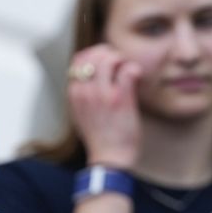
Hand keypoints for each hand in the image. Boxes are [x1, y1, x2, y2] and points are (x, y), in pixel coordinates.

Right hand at [67, 44, 141, 169]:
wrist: (109, 158)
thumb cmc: (100, 138)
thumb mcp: (81, 113)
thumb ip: (84, 94)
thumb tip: (93, 77)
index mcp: (73, 93)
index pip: (78, 59)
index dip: (94, 54)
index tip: (107, 60)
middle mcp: (84, 90)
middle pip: (94, 55)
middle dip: (110, 53)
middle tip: (122, 62)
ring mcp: (102, 94)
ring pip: (109, 59)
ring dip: (122, 59)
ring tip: (129, 70)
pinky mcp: (120, 99)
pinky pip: (127, 71)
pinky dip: (134, 68)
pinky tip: (138, 76)